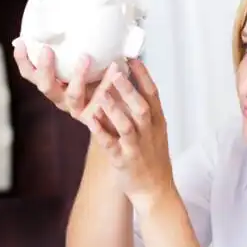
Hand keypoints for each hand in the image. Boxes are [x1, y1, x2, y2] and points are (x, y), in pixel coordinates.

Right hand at [12, 39, 118, 134]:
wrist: (118, 109)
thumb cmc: (98, 78)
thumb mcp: (82, 61)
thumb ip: (72, 47)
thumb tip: (67, 15)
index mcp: (52, 84)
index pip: (30, 74)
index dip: (23, 60)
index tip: (21, 42)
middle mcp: (60, 97)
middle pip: (45, 86)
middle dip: (45, 68)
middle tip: (47, 49)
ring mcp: (76, 109)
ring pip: (73, 95)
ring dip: (78, 75)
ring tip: (86, 56)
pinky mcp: (95, 117)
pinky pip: (100, 100)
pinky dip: (107, 83)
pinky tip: (115, 67)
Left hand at [90, 59, 175, 213]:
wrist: (155, 190)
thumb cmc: (151, 157)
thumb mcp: (154, 130)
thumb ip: (144, 109)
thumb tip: (129, 84)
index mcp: (157, 122)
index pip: (153, 94)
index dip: (143, 75)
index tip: (132, 57)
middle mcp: (148, 132)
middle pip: (141, 106)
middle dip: (129, 88)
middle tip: (115, 69)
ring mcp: (137, 147)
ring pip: (127, 125)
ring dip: (115, 108)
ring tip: (102, 92)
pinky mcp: (124, 161)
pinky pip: (111, 145)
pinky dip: (101, 133)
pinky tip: (90, 120)